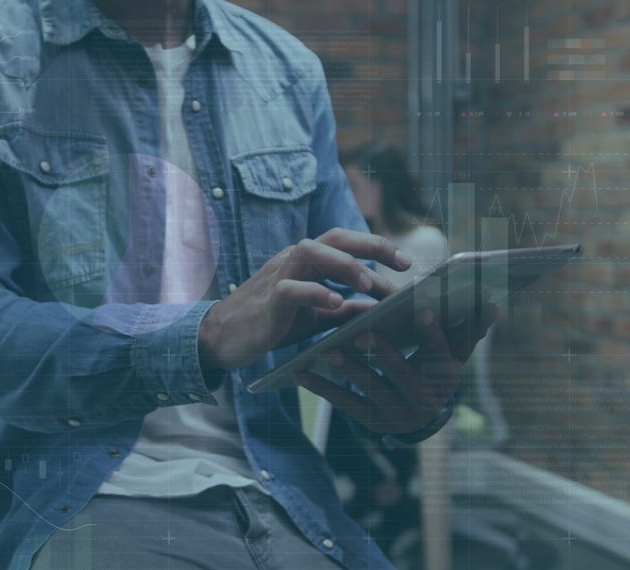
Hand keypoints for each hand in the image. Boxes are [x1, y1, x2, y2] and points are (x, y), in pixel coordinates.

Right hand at [198, 228, 410, 370]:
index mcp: (306, 261)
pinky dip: (317, 293)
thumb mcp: (313, 317)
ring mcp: (278, 276)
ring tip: (368, 283)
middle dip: (372, 245)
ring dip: (344, 265)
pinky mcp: (268, 299)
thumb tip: (377, 309)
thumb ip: (343, 310)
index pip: (346, 244)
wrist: (223, 337)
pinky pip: (293, 289)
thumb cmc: (268, 323)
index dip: (378, 250)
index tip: (407, 266)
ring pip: (312, 252)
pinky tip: (337, 304)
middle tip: (403, 263)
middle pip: (335, 237)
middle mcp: (293, 260)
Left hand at [296, 303, 497, 434]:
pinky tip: (302, 372)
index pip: (442, 352)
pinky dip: (323, 389)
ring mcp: (397, 413)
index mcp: (446, 376)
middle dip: (383, 353)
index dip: (432, 333)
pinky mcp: (371, 422)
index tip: (421, 309)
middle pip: (402, 373)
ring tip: (328, 350)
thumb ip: (468, 328)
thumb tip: (492, 303)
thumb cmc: (433, 371)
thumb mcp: (452, 354)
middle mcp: (425, 399)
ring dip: (349, 370)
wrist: (418, 418)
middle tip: (362, 332)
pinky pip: (345, 404)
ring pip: (371, 389)